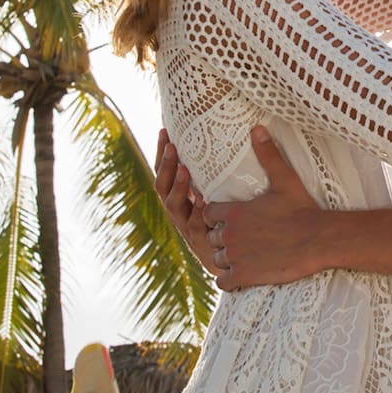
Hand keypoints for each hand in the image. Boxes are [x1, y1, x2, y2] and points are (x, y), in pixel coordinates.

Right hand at [154, 129, 211, 262]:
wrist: (229, 262)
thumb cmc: (223, 224)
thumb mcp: (214, 199)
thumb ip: (213, 178)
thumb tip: (223, 142)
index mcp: (179, 200)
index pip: (164, 173)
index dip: (162, 154)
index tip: (164, 130)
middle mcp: (178, 213)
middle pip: (162, 187)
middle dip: (166, 165)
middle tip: (173, 145)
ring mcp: (187, 228)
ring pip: (174, 206)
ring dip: (178, 186)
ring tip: (185, 169)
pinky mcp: (202, 241)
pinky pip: (197, 226)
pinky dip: (199, 212)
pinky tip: (204, 199)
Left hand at [198, 127, 326, 289]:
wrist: (319, 240)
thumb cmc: (302, 209)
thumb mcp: (285, 180)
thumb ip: (267, 155)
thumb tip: (257, 129)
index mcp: (233, 212)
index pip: (208, 214)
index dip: (218, 217)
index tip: (234, 220)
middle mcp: (228, 234)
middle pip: (211, 237)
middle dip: (222, 239)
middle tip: (243, 239)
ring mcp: (235, 257)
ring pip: (217, 259)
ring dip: (227, 259)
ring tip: (245, 257)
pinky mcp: (244, 276)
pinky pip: (223, 282)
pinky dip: (230, 280)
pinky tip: (243, 275)